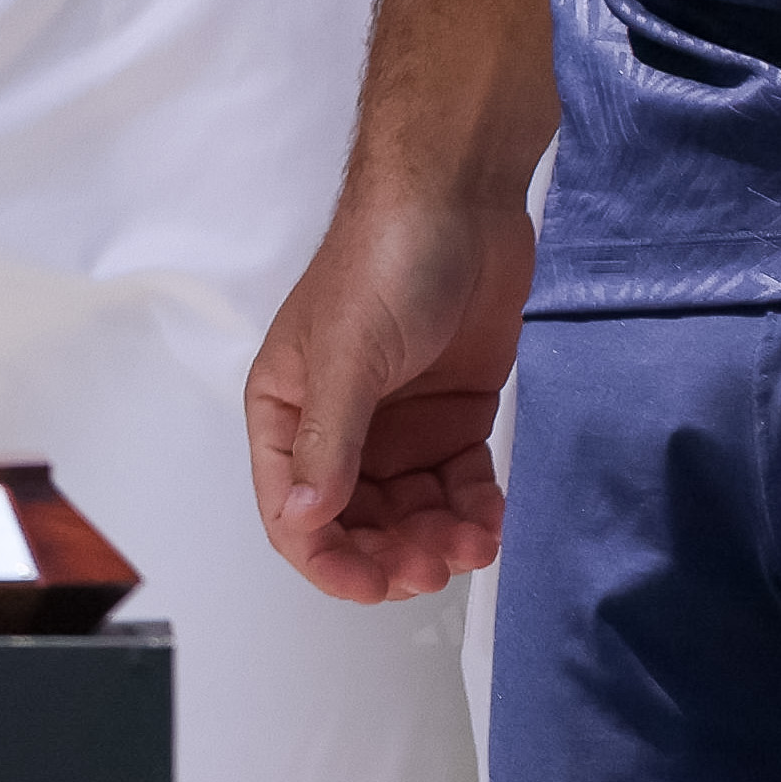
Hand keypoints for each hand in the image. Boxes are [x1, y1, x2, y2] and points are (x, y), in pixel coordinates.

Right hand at [242, 177, 531, 603]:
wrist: (460, 198)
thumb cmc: (384, 259)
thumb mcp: (350, 354)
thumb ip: (330, 443)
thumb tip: (303, 520)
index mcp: (288, 410)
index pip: (293, 511)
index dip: (329, 559)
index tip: (376, 583)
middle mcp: (339, 427)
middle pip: (357, 524)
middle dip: (393, 555)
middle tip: (434, 562)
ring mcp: (398, 425)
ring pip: (411, 514)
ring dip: (440, 539)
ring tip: (475, 539)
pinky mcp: (451, 417)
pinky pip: (458, 486)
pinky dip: (475, 511)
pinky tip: (492, 517)